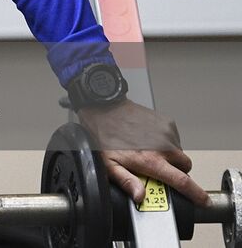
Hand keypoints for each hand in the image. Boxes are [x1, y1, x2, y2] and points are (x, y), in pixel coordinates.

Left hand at [76, 100, 208, 205]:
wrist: (105, 108)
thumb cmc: (105, 136)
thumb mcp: (110, 164)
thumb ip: (127, 181)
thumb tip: (140, 197)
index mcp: (151, 160)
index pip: (182, 181)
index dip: (196, 194)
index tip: (204, 200)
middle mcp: (163, 147)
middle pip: (185, 167)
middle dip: (178, 172)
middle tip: (159, 170)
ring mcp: (167, 133)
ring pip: (179, 153)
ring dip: (169, 156)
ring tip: (148, 151)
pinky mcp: (167, 123)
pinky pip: (174, 139)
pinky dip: (166, 143)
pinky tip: (149, 140)